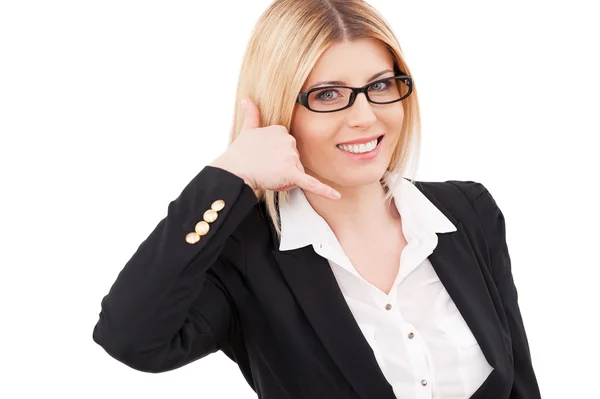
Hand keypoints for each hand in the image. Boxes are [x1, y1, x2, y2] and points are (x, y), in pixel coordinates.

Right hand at [210, 98, 340, 199]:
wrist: (234, 171)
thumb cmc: (240, 153)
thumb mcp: (247, 130)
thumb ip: (251, 114)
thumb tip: (246, 99)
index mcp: (282, 130)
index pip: (289, 150)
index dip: (277, 158)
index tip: (263, 159)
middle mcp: (289, 140)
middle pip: (294, 161)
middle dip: (282, 169)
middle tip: (264, 169)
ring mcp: (291, 156)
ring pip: (296, 174)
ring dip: (285, 179)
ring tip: (267, 176)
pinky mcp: (292, 172)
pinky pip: (311, 183)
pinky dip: (324, 190)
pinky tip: (336, 196)